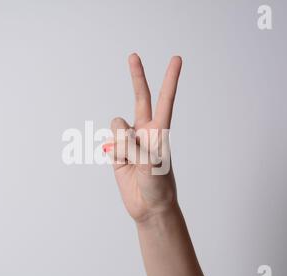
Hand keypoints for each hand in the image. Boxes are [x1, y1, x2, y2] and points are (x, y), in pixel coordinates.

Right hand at [105, 53, 181, 222]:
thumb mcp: (152, 166)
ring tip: (130, 161)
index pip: (164, 100)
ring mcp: (130, 141)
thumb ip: (135, 145)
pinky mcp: (117, 152)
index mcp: (159, 132)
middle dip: (137, 77)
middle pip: (139, 99)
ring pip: (117, 127)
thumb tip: (119, 132)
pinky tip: (122, 165)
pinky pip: (109, 142)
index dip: (170, 79)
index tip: (176, 59)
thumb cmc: (159, 187)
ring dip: (120, 142)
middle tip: (133, 56)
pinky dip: (113, 153)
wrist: (149, 208)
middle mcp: (145, 131)